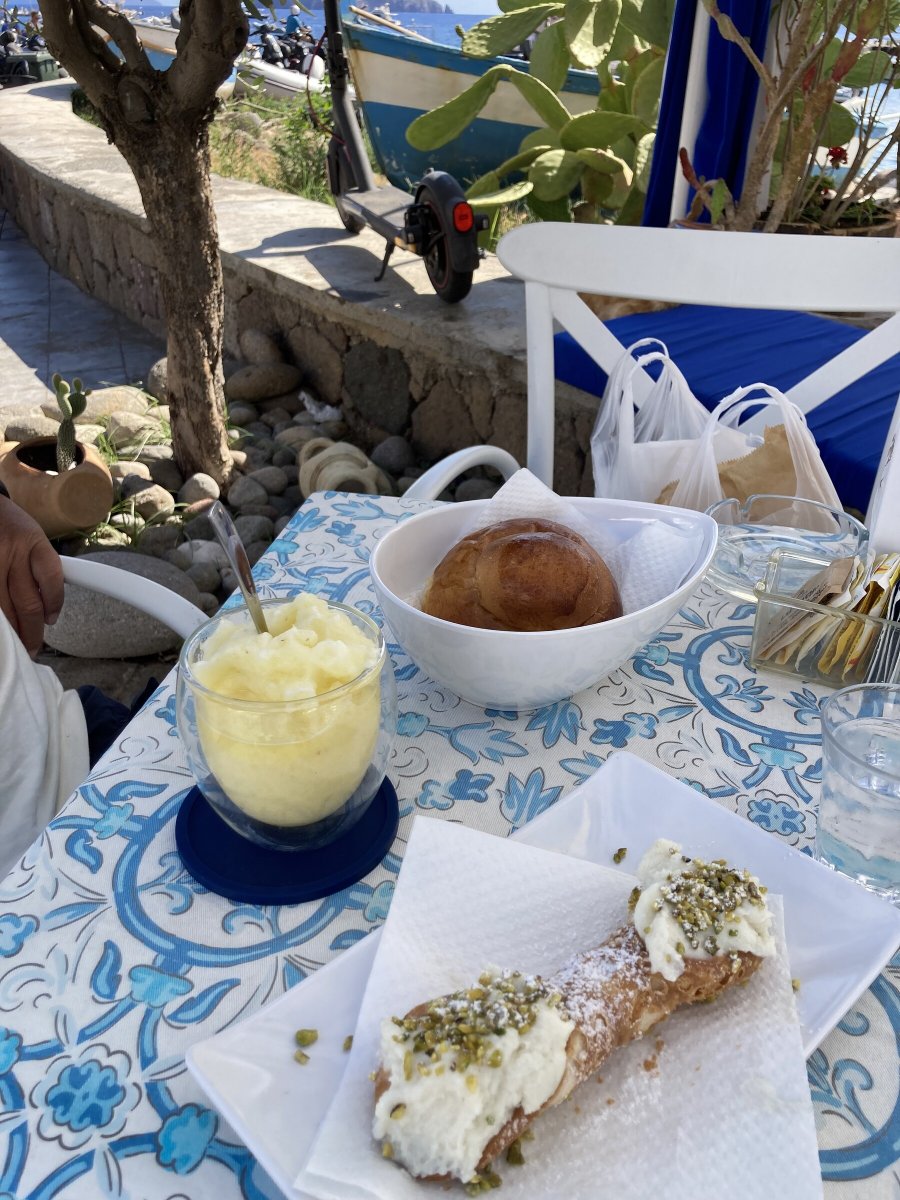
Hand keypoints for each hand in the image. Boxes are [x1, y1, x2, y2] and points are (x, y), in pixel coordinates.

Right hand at [0, 495, 63, 656]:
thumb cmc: (11, 529)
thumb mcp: (34, 539)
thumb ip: (42, 570)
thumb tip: (48, 610)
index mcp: (33, 542)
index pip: (52, 580)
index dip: (54, 605)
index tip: (51, 620)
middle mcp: (11, 553)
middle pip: (28, 603)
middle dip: (32, 631)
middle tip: (33, 647)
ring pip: (5, 609)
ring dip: (14, 631)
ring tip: (17, 644)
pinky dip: (1, 618)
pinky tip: (4, 628)